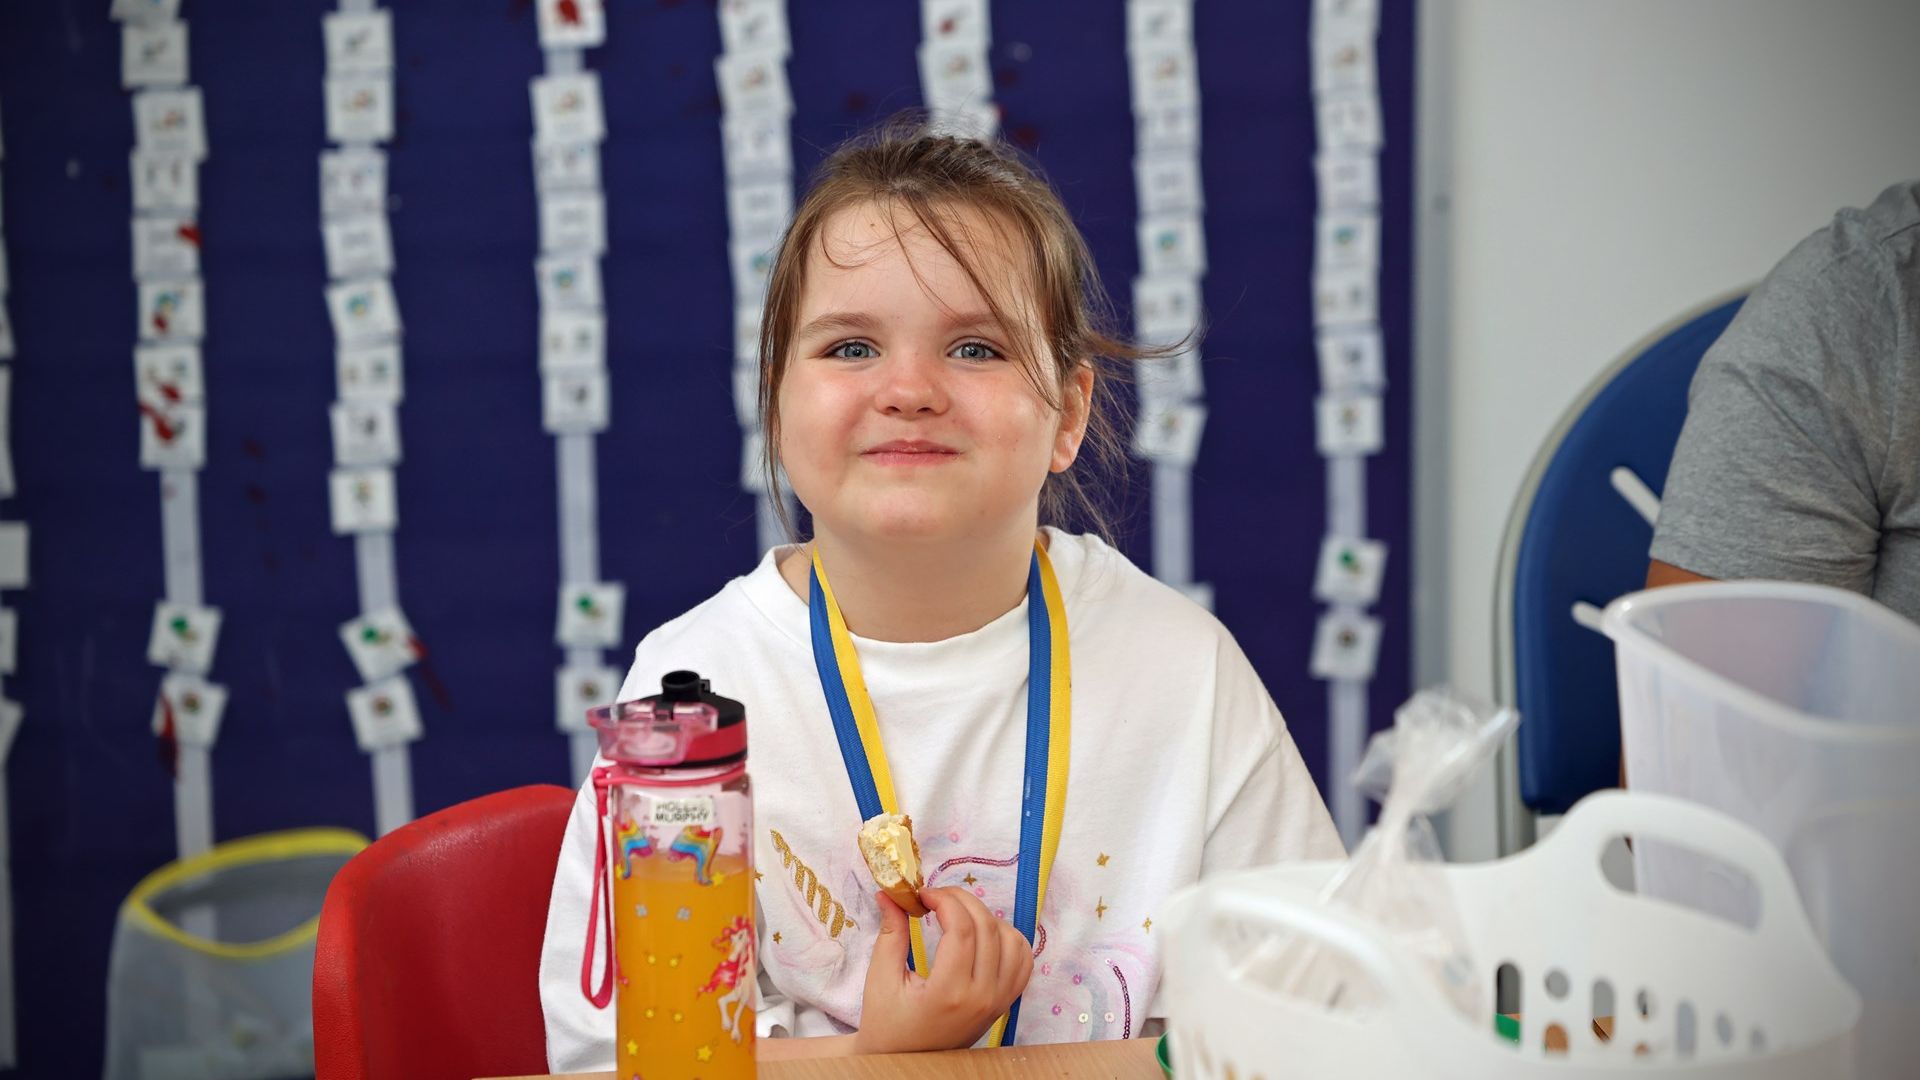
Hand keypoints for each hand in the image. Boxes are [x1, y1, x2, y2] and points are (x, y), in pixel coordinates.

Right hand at [852, 886, 1034, 1053]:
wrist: (905, 1061)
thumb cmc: (888, 1024)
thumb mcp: (881, 979)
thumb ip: (891, 933)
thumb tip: (889, 893)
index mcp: (949, 992)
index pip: (962, 929)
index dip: (944, 900)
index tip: (923, 894)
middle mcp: (982, 997)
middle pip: (987, 928)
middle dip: (962, 900)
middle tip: (936, 896)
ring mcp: (999, 1001)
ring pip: (1012, 940)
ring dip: (986, 917)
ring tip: (958, 916)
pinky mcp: (1005, 1003)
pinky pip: (1023, 960)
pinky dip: (1008, 938)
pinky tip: (982, 934)